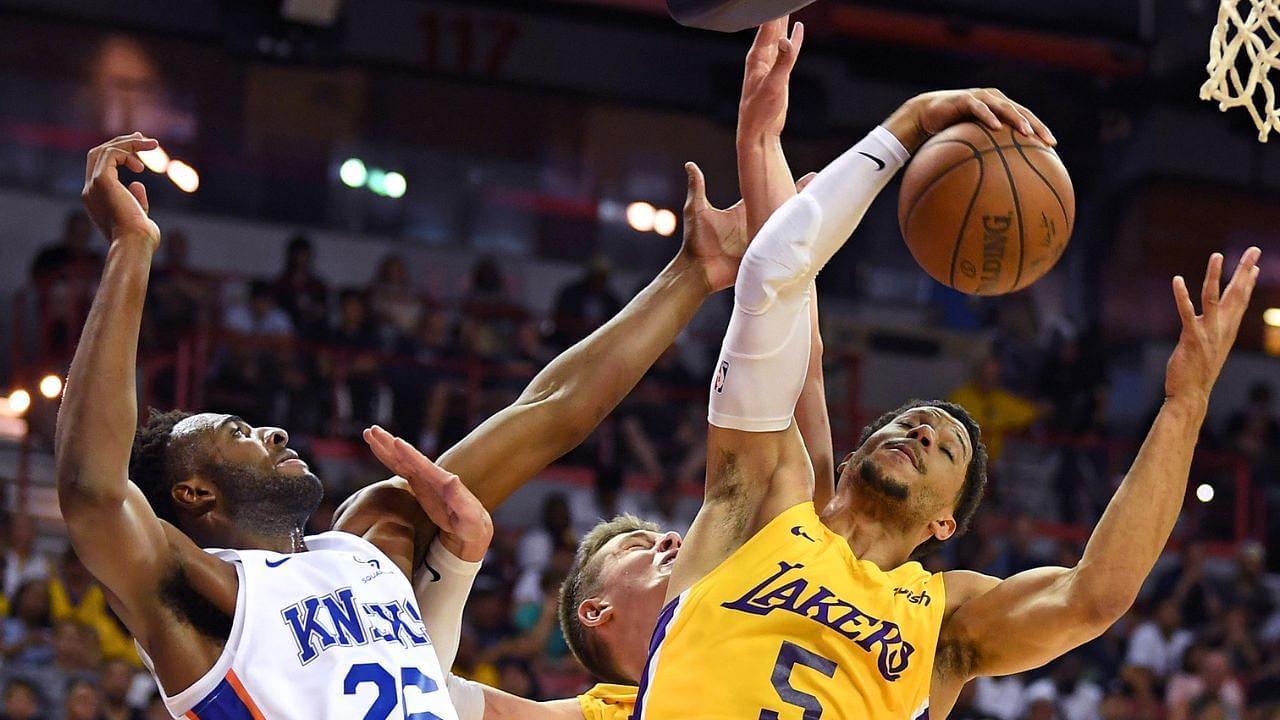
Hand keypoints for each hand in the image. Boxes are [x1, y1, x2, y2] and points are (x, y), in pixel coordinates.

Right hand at [81, 132, 160, 249]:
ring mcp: (92, 185)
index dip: (119, 155)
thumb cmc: (141, 238)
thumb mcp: (139, 216)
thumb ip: (136, 200)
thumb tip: (137, 183)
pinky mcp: (101, 181)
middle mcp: (89, 190)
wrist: (135, 245)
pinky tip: (143, 164)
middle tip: (142, 137)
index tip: (139, 151)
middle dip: (120, 143)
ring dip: (129, 143)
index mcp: (95, 200)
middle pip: (97, 155)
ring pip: (104, 151)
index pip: (100, 169)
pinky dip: (128, 151)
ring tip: (153, 145)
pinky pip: (111, 154)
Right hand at [364, 425, 492, 561]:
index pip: (422, 465)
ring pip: (400, 459)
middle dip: (389, 444)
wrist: (471, 527)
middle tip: (373, 430)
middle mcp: (432, 475)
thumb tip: (454, 479)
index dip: (409, 454)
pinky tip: (377, 449)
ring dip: (384, 447)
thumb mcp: (469, 515)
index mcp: (442, 481)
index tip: (396, 441)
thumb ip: (460, 499)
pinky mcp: (418, 484)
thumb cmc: (472, 524)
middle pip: (407, 457)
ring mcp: (424, 479)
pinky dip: (388, 459)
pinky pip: (399, 468)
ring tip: (369, 433)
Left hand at [679, 163, 815, 292]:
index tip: (791, 172)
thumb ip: (697, 187)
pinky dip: (792, 243)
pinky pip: (780, 249)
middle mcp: (755, 223)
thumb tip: (690, 164)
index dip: (779, 183)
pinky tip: (810, 235)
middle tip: (818, 185)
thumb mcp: (697, 211)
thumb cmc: (696, 242)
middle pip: (779, 208)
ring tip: (819, 208)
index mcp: (744, 211)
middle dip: (796, 198)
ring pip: (783, 228)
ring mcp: (761, 240)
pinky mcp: (763, 256)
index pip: (765, 193)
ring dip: (798, 220)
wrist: (697, 271)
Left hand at [738, 17, 803, 141]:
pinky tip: (797, 29)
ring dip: (783, 18)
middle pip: (772, 24)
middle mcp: (761, 56)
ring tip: (788, 3)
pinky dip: (792, 38)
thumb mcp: (773, 86)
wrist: (757, 133)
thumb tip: (787, 40)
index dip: (774, 8)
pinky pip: (786, 50)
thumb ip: (782, 62)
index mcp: (757, 56)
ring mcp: (769, 64)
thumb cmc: (759, 112)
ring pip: (778, 34)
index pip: (767, 24)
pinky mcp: (778, 73)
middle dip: (777, 8)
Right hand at [884, 89, 1055, 152]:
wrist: (924, 114)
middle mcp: (994, 100)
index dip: (1040, 130)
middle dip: (1036, 126)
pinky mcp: (964, 99)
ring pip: (1004, 107)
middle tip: (1047, 142)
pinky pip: (979, 108)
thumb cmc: (948, 131)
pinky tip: (996, 127)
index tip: (1052, 146)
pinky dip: (988, 116)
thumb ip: (984, 153)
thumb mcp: (969, 142)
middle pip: (1021, 111)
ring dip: (1017, 119)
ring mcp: (980, 97)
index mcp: (1000, 108)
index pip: (1026, 118)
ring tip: (1026, 132)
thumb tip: (996, 181)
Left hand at [1166, 247, 1261, 403]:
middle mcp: (1222, 329)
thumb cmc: (1199, 371)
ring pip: (1213, 298)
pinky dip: (1182, 296)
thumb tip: (1220, 320)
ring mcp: (1208, 333)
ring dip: (1215, 275)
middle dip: (1245, 271)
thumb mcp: (1213, 348)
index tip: (1255, 264)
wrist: (1192, 394)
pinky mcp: (1191, 338)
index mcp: (1228, 330)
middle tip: (1254, 250)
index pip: (1241, 301)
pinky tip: (1177, 280)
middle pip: (1237, 294)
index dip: (1248, 281)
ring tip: (1217, 255)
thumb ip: (1217, 332)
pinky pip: (1186, 313)